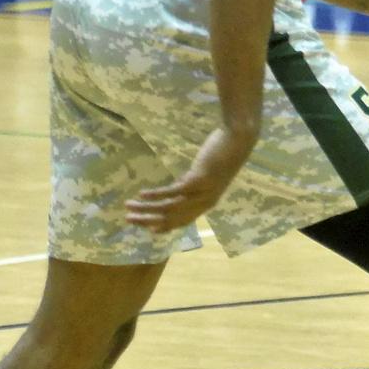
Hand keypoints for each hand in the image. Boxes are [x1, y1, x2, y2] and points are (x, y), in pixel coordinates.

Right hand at [125, 118, 257, 230]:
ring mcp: (201, 193)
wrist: (239, 139)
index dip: (164, 227)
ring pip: (169, 208)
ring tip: (129, 206)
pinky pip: (173, 192)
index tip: (148, 230)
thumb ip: (192, 182)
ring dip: (146, 209)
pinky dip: (156, 194)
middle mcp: (204, 202)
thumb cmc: (223, 153)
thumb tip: (177, 187)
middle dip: (148, 221)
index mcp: (207, 202)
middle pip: (172, 219)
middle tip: (129, 220)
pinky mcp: (198, 180)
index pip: (182, 221)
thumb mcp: (206, 173)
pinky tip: (142, 193)